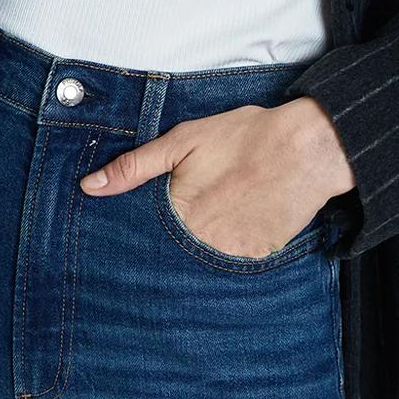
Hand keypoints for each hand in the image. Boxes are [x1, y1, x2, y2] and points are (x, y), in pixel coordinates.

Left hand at [78, 93, 354, 258]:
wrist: (308, 148)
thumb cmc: (244, 137)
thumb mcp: (183, 141)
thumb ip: (135, 167)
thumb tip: (90, 187)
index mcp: (178, 216)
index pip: (146, 239)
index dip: (145, 232)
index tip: (146, 226)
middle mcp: (202, 244)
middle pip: (175, 252)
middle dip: (175, 239)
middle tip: (196, 210)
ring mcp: (233, 254)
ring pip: (203, 259)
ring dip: (203, 245)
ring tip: (219, 214)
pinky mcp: (259, 257)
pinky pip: (235, 260)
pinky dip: (233, 244)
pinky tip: (240, 219)